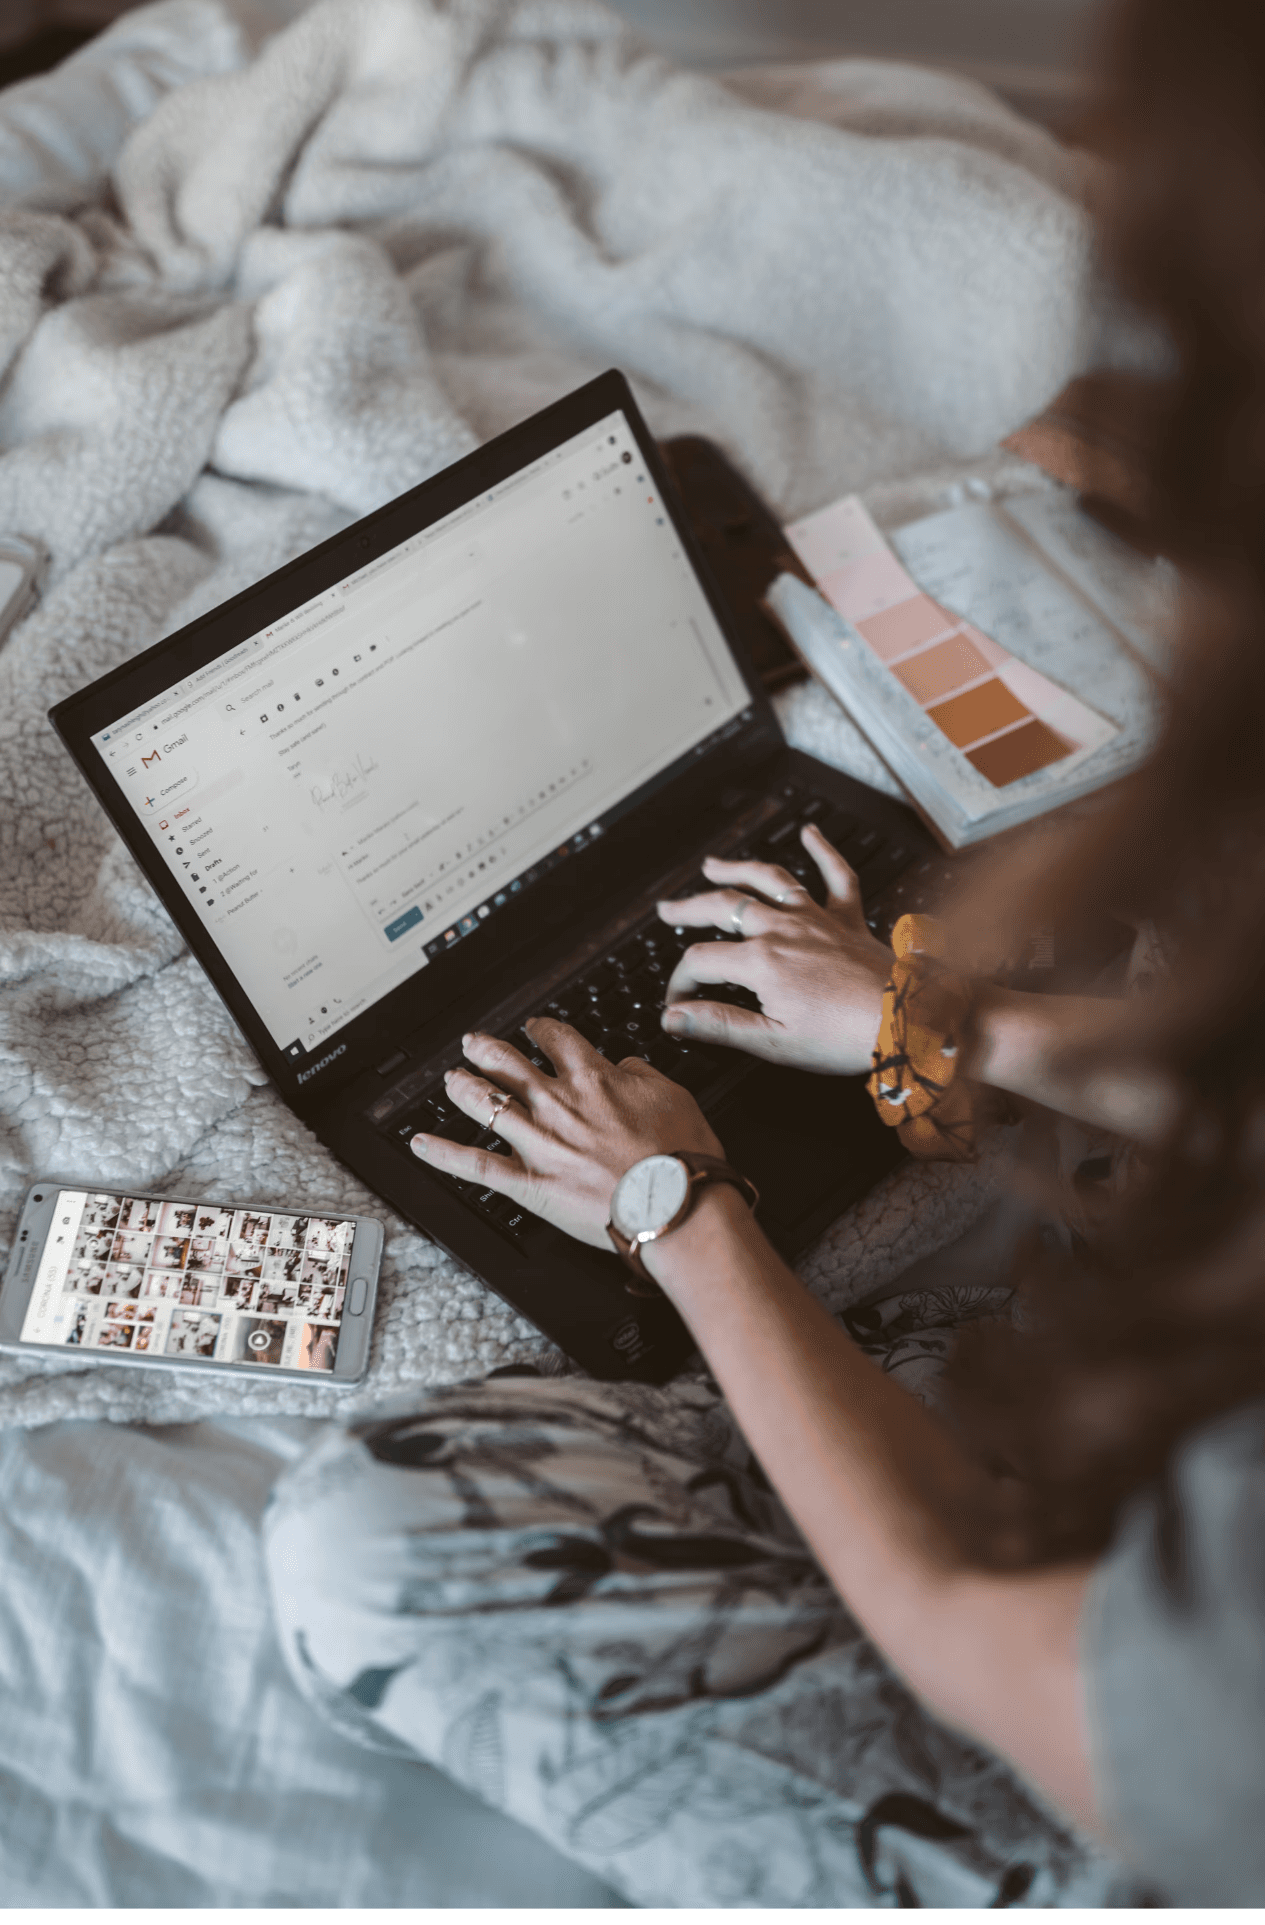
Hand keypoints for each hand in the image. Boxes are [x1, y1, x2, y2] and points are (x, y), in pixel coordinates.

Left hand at [408, 1019, 722, 1248]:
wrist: (677, 1204)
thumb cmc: (681, 1156)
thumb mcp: (673, 1095)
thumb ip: (641, 1074)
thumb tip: (624, 1065)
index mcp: (595, 1079)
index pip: (558, 1041)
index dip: (542, 1030)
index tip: (536, 1029)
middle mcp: (559, 1104)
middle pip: (510, 1065)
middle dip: (487, 1050)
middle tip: (474, 1043)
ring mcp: (540, 1143)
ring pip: (486, 1105)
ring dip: (463, 1088)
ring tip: (450, 1080)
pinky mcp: (529, 1184)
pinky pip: (476, 1166)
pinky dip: (444, 1154)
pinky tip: (420, 1143)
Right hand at [658, 823, 891, 1074]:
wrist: (904, 1023)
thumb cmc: (843, 1038)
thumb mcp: (773, 1041)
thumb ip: (719, 1025)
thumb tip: (674, 1018)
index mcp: (761, 962)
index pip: (701, 961)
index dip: (680, 983)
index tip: (677, 1004)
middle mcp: (784, 930)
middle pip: (724, 907)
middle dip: (689, 908)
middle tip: (667, 909)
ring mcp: (816, 919)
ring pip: (769, 881)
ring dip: (738, 869)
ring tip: (712, 865)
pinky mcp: (848, 919)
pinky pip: (837, 876)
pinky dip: (824, 851)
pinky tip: (812, 832)